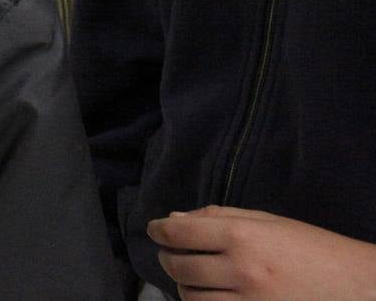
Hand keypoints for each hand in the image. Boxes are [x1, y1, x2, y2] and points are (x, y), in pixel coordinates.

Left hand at [149, 205, 375, 299]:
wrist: (356, 288)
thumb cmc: (313, 249)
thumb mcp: (269, 222)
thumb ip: (219, 218)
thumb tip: (174, 220)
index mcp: (242, 237)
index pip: (179, 232)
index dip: (159, 230)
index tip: (155, 229)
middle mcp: (240, 271)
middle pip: (178, 267)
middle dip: (168, 258)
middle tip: (172, 253)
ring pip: (190, 297)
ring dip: (185, 285)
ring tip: (194, 276)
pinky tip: (210, 295)